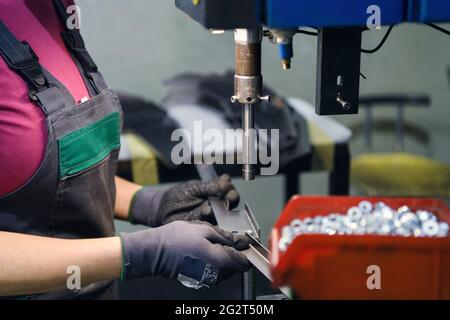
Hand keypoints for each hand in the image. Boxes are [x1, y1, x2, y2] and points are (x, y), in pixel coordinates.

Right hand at [120, 221, 250, 286]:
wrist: (154, 251)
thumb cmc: (177, 238)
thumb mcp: (204, 229)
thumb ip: (225, 236)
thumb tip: (240, 240)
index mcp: (220, 260)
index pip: (244, 263)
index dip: (246, 251)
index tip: (243, 242)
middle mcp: (216, 274)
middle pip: (235, 266)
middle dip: (233, 252)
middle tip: (223, 237)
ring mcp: (207, 279)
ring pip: (224, 269)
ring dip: (222, 256)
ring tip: (209, 242)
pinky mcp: (199, 280)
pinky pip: (213, 271)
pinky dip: (212, 261)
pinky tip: (202, 250)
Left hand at [130, 175, 239, 226]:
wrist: (162, 210)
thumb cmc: (178, 196)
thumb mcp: (192, 188)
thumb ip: (209, 186)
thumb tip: (226, 182)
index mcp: (216, 193)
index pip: (229, 191)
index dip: (231, 190)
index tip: (228, 190)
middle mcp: (217, 206)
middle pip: (232, 204)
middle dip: (231, 201)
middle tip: (228, 199)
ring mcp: (212, 218)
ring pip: (224, 217)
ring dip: (218, 213)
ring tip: (206, 209)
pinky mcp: (206, 229)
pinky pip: (214, 228)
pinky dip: (211, 225)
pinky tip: (204, 221)